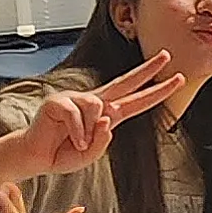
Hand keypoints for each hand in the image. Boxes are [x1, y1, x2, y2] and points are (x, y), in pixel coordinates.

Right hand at [19, 52, 184, 176]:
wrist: (35, 157)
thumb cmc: (63, 153)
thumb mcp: (91, 154)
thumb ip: (103, 140)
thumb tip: (106, 119)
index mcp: (107, 114)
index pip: (137, 100)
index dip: (157, 90)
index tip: (176, 78)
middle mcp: (95, 102)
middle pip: (126, 81)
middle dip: (148, 69)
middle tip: (167, 54)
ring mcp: (76, 98)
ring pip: (98, 108)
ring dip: (89, 132)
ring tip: (77, 142)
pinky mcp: (59, 101)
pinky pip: (77, 115)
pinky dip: (76, 132)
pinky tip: (66, 138)